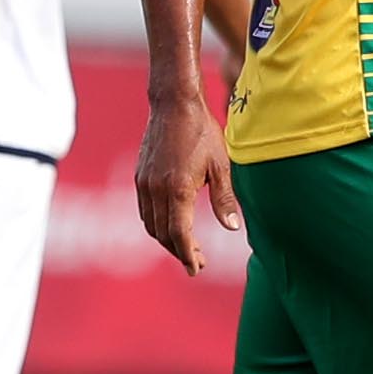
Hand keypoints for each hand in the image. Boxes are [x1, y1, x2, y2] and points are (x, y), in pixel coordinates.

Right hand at [136, 90, 238, 275]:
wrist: (173, 105)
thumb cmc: (202, 132)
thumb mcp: (221, 164)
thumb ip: (224, 198)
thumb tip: (232, 227)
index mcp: (178, 189)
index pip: (179, 234)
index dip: (188, 255)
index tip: (197, 268)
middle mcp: (156, 190)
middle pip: (163, 234)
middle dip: (180, 251)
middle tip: (198, 261)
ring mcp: (144, 184)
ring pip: (151, 225)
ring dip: (167, 240)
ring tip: (187, 247)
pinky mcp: (140, 177)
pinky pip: (145, 211)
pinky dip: (157, 224)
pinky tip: (172, 225)